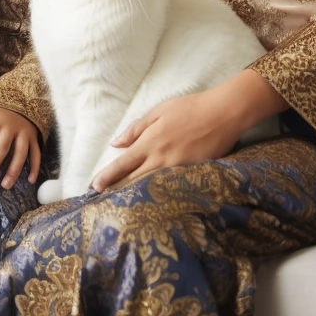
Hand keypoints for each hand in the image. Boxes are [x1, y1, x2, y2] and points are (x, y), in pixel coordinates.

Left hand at [0, 106, 41, 190]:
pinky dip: (34, 167)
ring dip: (13, 170)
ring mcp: (23, 131)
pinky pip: (36, 152)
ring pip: (20, 153)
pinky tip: (30, 180)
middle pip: (1, 149)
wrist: (16, 99)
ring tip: (5, 186)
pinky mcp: (33, 136)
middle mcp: (9, 125)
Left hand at [91, 69, 285, 191]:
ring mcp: (177, 170)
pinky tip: (152, 204)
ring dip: (135, 197)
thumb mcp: (159, 112)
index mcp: (150, 142)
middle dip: (117, 192)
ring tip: (121, 207)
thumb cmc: (189, 108)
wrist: (223, 114)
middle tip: (101, 203)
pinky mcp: (192, 176)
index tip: (93, 187)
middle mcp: (161, 160)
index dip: (107, 177)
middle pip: (134, 181)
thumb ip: (136, 129)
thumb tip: (116, 144)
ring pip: (151, 188)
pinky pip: (171, 189)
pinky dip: (159, 196)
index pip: (123, 165)